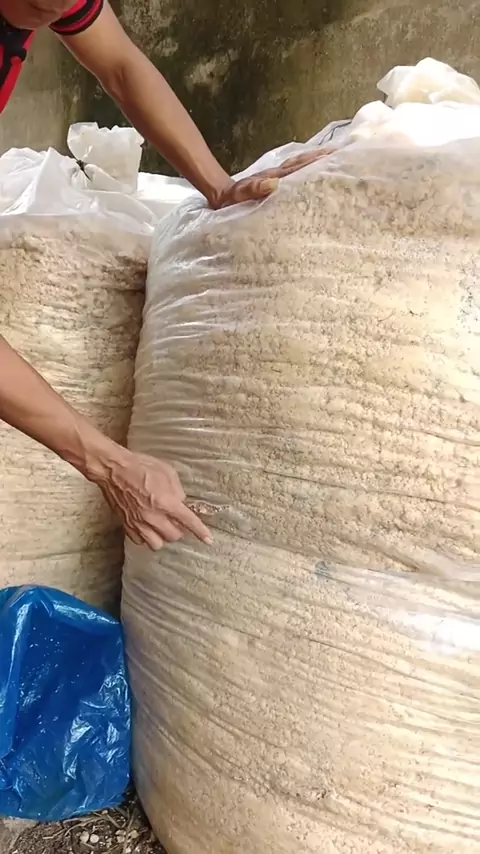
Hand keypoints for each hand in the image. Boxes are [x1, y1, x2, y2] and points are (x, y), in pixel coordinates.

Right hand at [94, 447, 211, 549]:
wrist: (113, 470)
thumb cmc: (140, 466)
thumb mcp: (167, 472)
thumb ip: (177, 490)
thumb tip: (181, 501)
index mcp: (166, 502)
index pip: (188, 522)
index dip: (200, 532)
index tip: (208, 539)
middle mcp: (153, 517)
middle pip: (173, 536)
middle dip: (179, 530)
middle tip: (177, 521)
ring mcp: (138, 523)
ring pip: (157, 544)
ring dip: (162, 537)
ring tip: (161, 527)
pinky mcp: (126, 525)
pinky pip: (140, 541)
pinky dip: (146, 537)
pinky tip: (147, 527)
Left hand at [211, 149, 332, 208]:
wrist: (220, 197)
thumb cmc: (230, 199)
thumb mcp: (239, 195)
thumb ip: (254, 189)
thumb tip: (274, 184)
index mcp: (272, 177)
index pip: (295, 168)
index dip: (312, 162)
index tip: (331, 156)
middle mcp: (276, 175)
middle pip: (301, 163)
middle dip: (320, 157)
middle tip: (342, 153)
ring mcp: (276, 179)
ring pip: (298, 166)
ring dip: (315, 161)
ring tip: (335, 158)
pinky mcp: (274, 184)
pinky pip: (293, 175)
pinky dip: (306, 170)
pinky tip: (316, 173)